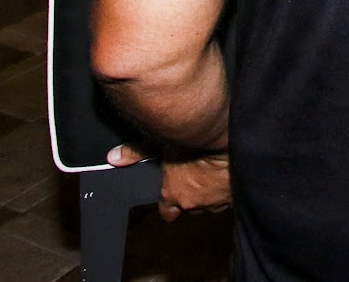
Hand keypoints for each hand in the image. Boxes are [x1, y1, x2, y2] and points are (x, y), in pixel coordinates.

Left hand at [107, 144, 231, 220]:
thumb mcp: (159, 142)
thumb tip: (113, 157)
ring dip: (212, 193)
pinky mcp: (235, 195)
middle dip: (192, 195)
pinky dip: (230, 186)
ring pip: (212, 203)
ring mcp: (216, 201)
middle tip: (195, 176)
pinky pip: (231, 196)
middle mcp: (194, 203)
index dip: (169, 203)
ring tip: (213, 174)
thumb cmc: (192, 139)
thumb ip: (136, 151)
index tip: (172, 192)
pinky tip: (230, 171)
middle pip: (190, 208)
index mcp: (174, 195)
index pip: (167, 212)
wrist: (226, 136)